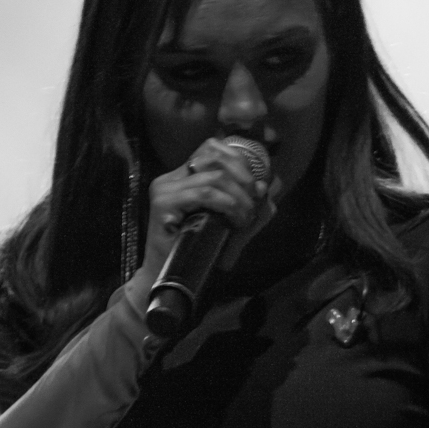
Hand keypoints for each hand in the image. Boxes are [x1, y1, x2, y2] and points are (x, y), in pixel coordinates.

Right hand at [125, 138, 274, 310]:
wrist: (170, 279)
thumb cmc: (198, 251)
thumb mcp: (231, 223)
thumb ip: (250, 204)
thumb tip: (266, 184)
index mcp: (183, 176)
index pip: (212, 148)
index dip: (240, 161)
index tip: (255, 187)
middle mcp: (171, 177)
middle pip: (216, 156)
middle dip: (244, 178)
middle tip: (253, 205)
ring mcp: (164, 188)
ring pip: (215, 176)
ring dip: (239, 197)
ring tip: (244, 219)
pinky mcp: (163, 203)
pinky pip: (205, 194)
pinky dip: (228, 205)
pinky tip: (234, 221)